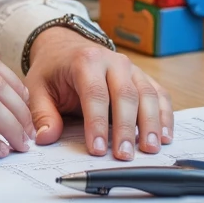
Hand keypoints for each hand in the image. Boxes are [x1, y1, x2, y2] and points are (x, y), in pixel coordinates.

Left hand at [25, 26, 173, 158]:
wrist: (66, 47)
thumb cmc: (53, 70)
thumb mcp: (38, 87)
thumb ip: (42, 113)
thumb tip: (45, 138)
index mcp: (85, 61)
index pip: (94, 93)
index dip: (97, 123)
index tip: (97, 149)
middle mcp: (113, 61)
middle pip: (126, 95)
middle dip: (126, 128)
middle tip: (124, 155)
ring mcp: (132, 68)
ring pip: (147, 95)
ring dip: (151, 124)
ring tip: (150, 149)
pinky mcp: (143, 77)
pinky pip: (159, 95)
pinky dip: (165, 115)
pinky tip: (165, 136)